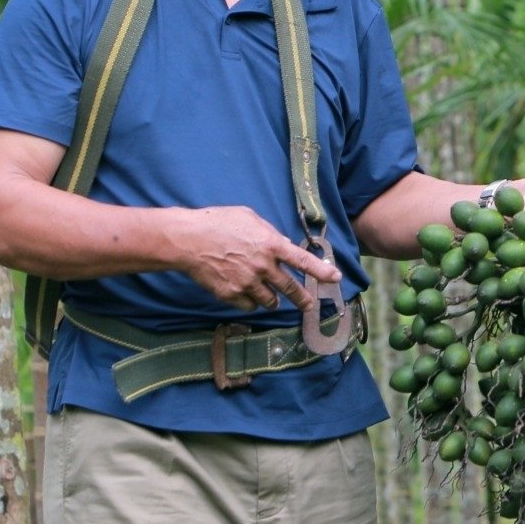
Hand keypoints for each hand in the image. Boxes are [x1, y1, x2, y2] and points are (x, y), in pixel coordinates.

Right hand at [164, 206, 340, 312]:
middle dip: (303, 299)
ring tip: (268, 294)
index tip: (335, 279)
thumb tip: (280, 243)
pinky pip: (249, 306)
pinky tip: (244, 293)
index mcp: (270, 244)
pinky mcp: (231, 295)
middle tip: (308, 304)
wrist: (189, 240)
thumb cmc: (218, 222)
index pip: (303, 260)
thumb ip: (269, 232)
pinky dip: (250, 302)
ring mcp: (247, 283)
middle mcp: (263, 266)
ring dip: (272, 299)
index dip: (321, 271)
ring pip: (270, 301)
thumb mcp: (249, 217)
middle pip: (291, 289)